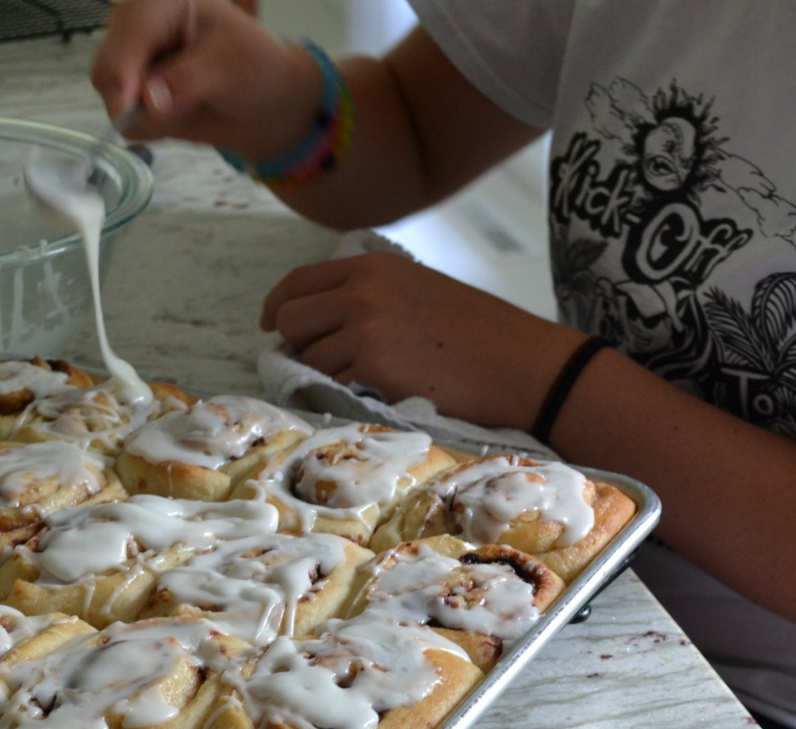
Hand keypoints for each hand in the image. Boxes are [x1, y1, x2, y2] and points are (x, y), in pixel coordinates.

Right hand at [90, 0, 319, 162]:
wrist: (265, 101)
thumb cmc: (254, 68)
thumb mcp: (231, 67)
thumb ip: (189, 81)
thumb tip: (151, 102)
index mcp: (162, 3)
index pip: (130, 33)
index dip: (123, 71)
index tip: (126, 108)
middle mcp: (138, 29)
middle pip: (107, 70)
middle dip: (137, 101)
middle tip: (182, 111)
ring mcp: (132, 65)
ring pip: (116, 103)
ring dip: (154, 118)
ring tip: (194, 105)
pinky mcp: (133, 97)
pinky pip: (130, 124)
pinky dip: (156, 129)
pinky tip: (184, 115)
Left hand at [260, 252, 588, 429]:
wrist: (523, 365)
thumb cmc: (482, 334)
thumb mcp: (420, 290)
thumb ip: (370, 295)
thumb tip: (322, 320)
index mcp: (372, 266)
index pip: (299, 280)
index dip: (279, 305)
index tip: (273, 324)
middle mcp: (360, 291)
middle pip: (291, 318)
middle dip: (295, 343)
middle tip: (315, 362)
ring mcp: (363, 329)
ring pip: (309, 358)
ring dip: (327, 374)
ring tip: (371, 380)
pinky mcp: (372, 368)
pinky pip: (333, 386)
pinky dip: (347, 395)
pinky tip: (381, 393)